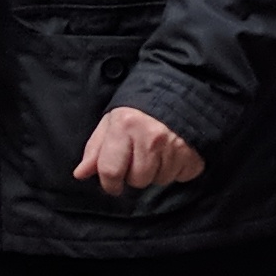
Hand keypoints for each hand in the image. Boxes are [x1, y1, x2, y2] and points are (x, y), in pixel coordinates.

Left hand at [74, 104, 203, 192]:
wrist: (182, 91)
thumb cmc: (141, 109)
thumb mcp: (112, 121)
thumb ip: (95, 148)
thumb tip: (80, 173)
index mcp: (125, 126)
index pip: (111, 171)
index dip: (110, 183)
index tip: (113, 184)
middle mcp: (151, 137)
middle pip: (137, 180)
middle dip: (136, 174)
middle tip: (140, 158)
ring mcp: (175, 146)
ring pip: (160, 180)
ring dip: (157, 172)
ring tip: (159, 153)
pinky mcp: (194, 154)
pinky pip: (181, 176)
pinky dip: (177, 169)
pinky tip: (175, 154)